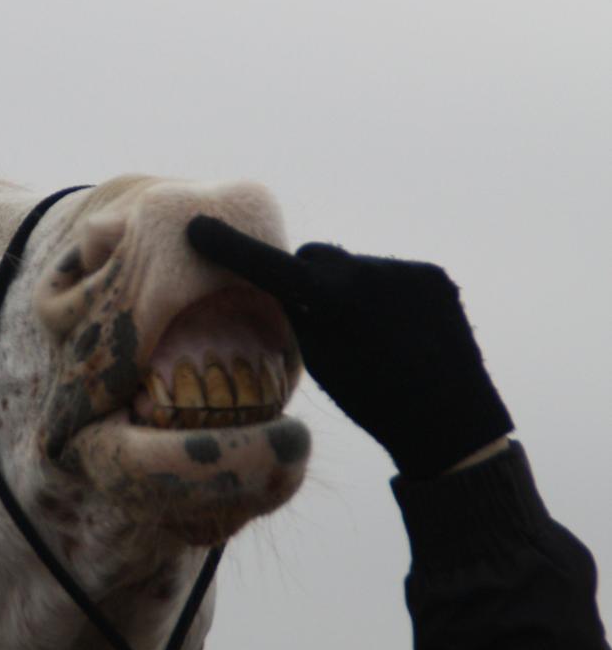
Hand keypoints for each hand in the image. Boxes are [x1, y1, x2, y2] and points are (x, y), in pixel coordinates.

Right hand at [187, 218, 513, 479]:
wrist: (451, 422)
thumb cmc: (374, 402)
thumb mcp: (322, 362)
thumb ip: (300, 316)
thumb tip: (286, 284)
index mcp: (332, 299)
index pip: (269, 266)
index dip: (230, 248)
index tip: (198, 227)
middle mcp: (368, 271)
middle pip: (316, 258)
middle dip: (307, 277)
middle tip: (316, 316)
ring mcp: (405, 270)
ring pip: (357, 268)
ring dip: (353, 291)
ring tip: (375, 337)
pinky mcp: (434, 276)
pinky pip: (395, 276)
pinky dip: (388, 297)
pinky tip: (402, 333)